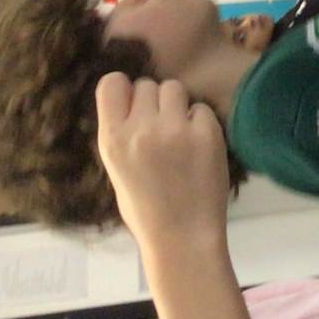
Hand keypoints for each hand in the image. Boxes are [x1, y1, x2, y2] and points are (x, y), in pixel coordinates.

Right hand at [95, 74, 230, 248]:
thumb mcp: (118, 170)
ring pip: (175, 88)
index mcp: (111, 140)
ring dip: (177, 106)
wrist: (183, 236)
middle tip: (160, 127)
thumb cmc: (145, 209)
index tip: (132, 105)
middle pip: (146, 84)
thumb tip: (132, 104)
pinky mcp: (207, 131)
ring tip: (179, 133)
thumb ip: (123, 134)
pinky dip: (200, 122)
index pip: (111, 83)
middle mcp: (141, 128)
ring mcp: (175, 128)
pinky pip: (201, 108)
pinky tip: (198, 146)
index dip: (124, 90)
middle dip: (153, 101)